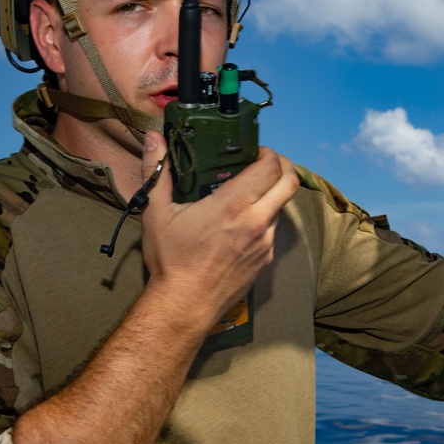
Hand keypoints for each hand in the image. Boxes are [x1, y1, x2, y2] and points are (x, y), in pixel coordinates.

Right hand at [139, 131, 298, 327]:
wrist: (184, 306)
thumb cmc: (170, 259)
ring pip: (281, 207)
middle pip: (290, 182)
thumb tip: (154, 137)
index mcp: (233, 204)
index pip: (271, 166)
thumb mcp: (156, 211)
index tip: (254, 150)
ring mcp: (265, 243)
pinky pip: (273, 231)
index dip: (268, 152)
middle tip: (265, 162)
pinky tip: (241, 223)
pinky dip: (264, 219)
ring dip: (271, 194)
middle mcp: (257, 221)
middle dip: (284, 166)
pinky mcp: (266, 260)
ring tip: (248, 194)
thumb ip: (157, 170)